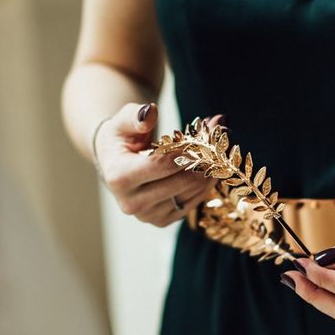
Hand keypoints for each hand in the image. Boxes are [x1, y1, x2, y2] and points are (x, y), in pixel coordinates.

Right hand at [93, 102, 220, 226]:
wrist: (115, 162)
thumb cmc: (122, 138)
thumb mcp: (122, 121)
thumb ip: (136, 116)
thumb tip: (150, 112)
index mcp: (119, 177)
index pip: (165, 164)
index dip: (189, 149)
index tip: (206, 131)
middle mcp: (132, 203)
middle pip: (183, 181)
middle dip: (204, 157)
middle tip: (218, 134)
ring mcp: (149, 216)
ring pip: (193, 192)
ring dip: (210, 169)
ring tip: (217, 147)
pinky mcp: (163, 221)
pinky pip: (194, 201)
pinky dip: (207, 182)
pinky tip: (211, 165)